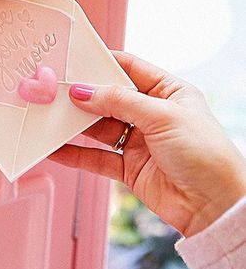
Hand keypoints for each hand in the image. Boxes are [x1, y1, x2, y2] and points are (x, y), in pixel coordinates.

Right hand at [49, 51, 245, 236]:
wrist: (216, 207)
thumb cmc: (206, 155)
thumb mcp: (163, 116)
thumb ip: (120, 102)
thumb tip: (85, 91)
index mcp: (169, 92)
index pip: (130, 68)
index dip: (104, 64)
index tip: (77, 61)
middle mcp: (153, 114)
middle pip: (110, 98)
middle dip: (85, 95)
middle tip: (57, 91)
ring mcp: (140, 141)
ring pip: (100, 128)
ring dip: (77, 125)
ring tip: (52, 118)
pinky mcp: (130, 168)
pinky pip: (97, 158)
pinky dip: (77, 154)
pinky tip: (59, 150)